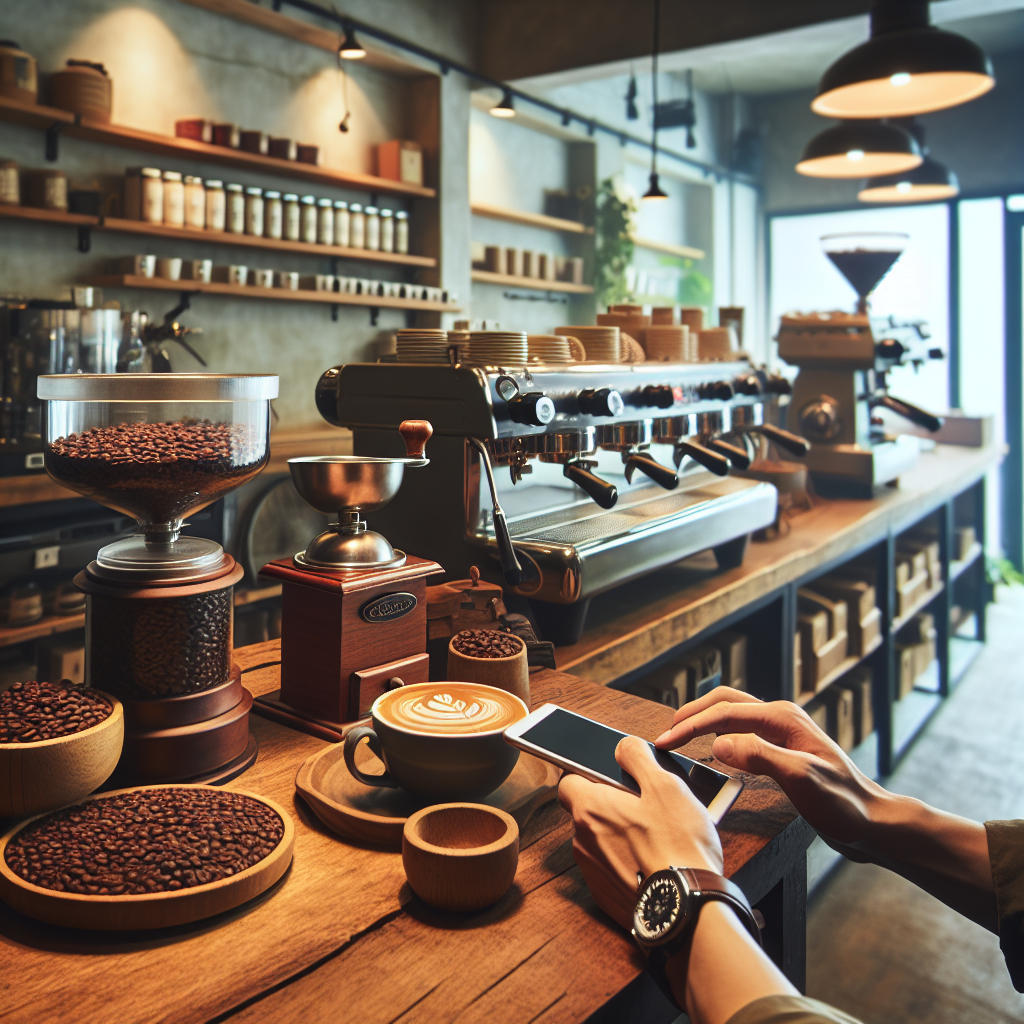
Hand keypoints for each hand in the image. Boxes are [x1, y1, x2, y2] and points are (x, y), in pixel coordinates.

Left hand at [558, 735, 723, 928]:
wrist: (687, 911)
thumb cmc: (678, 845)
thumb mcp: (665, 785)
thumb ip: (637, 758)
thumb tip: (623, 747)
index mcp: (590, 809)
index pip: (568, 781)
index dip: (587, 775)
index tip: (609, 776)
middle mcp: (583, 842)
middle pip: (588, 813)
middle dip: (612, 808)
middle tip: (646, 808)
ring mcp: (593, 873)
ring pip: (601, 843)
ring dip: (620, 837)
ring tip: (658, 838)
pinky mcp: (608, 898)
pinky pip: (612, 871)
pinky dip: (627, 865)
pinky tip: (655, 864)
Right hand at [654, 687, 883, 848]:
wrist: (871, 823)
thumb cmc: (843, 804)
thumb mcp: (800, 778)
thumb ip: (759, 756)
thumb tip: (717, 744)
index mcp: (782, 717)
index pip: (724, 712)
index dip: (691, 726)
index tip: (665, 741)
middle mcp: (780, 717)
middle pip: (724, 702)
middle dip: (692, 714)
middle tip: (666, 734)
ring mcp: (781, 732)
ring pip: (731, 713)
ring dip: (703, 720)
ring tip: (679, 735)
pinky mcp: (781, 749)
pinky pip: (741, 730)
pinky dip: (718, 733)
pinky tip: (711, 749)